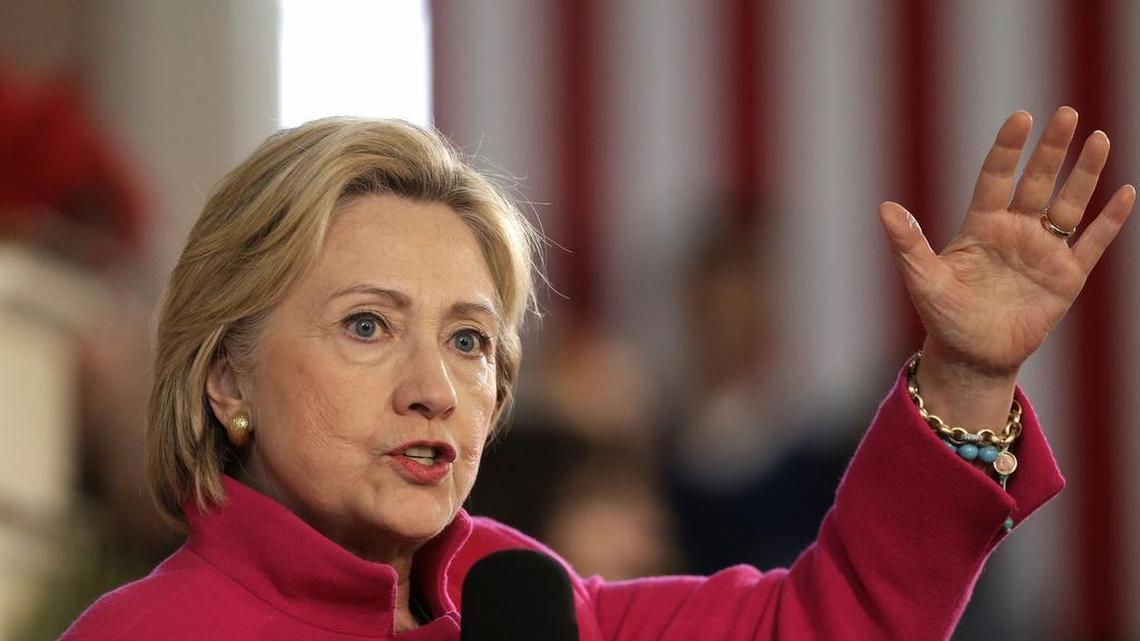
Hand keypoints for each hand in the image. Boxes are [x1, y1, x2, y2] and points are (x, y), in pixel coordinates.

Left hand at [878, 108, 1133, 427]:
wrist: (972, 356)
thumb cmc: (944, 316)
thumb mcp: (923, 280)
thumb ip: (908, 244)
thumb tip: (884, 208)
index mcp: (981, 225)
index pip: (996, 177)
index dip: (1008, 149)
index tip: (1020, 118)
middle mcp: (1015, 230)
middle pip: (1038, 181)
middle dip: (1052, 149)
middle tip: (1066, 113)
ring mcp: (1043, 250)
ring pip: (1069, 204)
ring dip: (1085, 174)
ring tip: (1099, 138)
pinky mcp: (1066, 276)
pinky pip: (1092, 243)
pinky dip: (1109, 220)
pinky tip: (1125, 193)